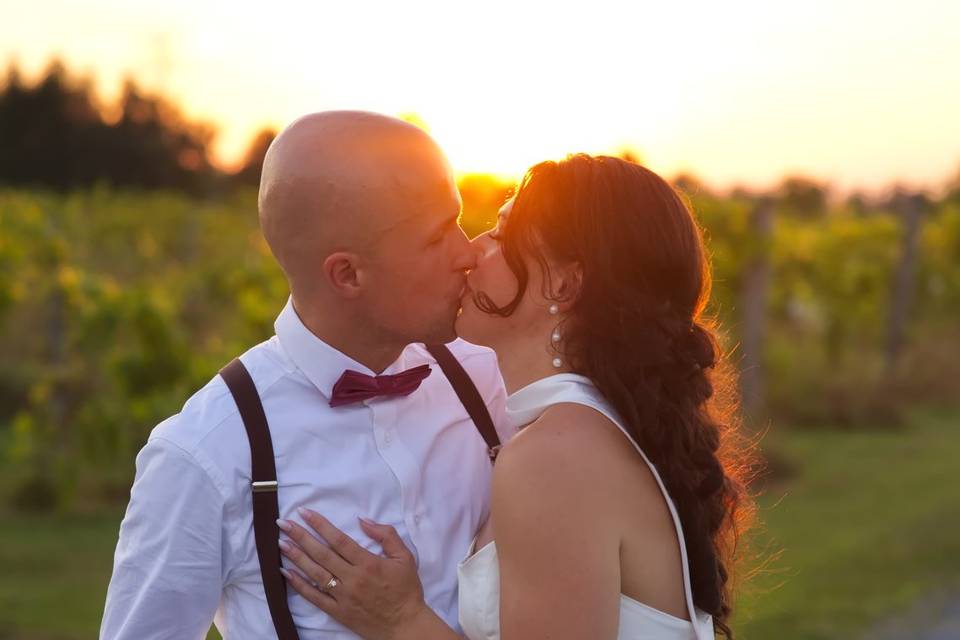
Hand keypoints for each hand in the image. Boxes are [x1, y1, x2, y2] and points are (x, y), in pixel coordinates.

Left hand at [277, 508, 428, 639]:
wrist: (405, 625)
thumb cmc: (406, 589)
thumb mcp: (405, 557)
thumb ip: (386, 535)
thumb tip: (363, 520)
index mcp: (368, 562)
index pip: (338, 539)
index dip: (320, 524)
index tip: (304, 512)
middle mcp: (352, 578)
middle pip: (322, 553)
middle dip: (301, 536)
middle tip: (284, 523)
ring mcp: (343, 596)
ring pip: (315, 573)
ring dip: (296, 557)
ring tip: (281, 543)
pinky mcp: (338, 611)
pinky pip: (315, 597)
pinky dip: (299, 585)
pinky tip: (286, 573)